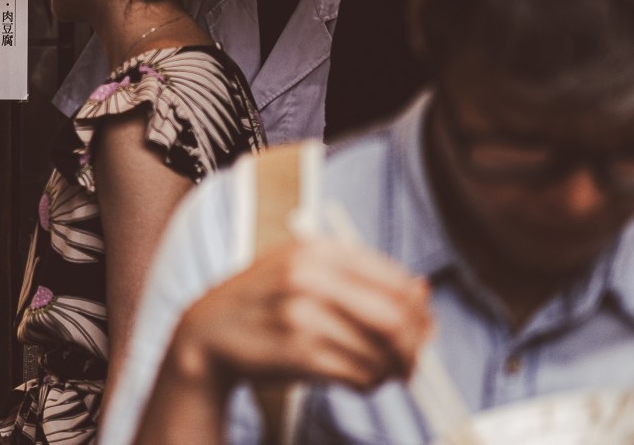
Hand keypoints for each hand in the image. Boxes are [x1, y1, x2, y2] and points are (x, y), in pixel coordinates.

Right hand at [169, 236, 433, 394]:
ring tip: (382, 373)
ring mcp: (302, 315)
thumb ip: (359, 276)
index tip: (423, 329)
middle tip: (412, 363)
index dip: (418, 311)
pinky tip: (359, 379)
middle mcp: (310, 276)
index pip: (395, 280)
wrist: (210, 329)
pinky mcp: (297, 353)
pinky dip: (369, 383)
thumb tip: (422, 293)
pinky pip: (357, 375)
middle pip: (394, 317)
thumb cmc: (267, 300)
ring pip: (379, 351)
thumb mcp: (304, 268)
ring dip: (390, 370)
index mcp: (317, 249)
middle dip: (414, 346)